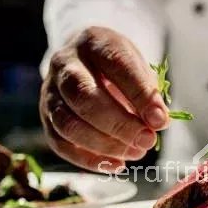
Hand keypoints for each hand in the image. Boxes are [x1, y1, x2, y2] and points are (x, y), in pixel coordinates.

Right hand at [40, 26, 168, 171]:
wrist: (85, 63)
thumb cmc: (117, 68)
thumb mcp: (137, 68)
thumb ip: (147, 92)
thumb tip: (156, 123)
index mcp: (93, 42)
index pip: (116, 65)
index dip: (139, 95)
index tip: (160, 120)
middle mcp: (65, 64)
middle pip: (84, 97)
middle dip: (119, 124)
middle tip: (147, 141)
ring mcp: (50, 91)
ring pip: (68, 124)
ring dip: (105, 144)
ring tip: (136, 153)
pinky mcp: (46, 117)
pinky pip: (61, 144)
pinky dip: (89, 160)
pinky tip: (116, 165)